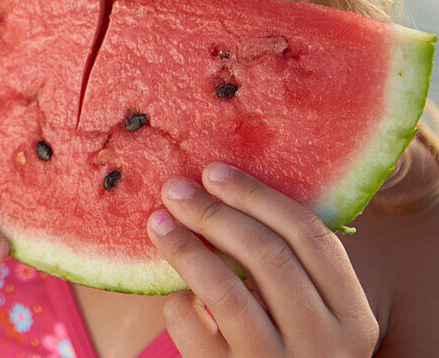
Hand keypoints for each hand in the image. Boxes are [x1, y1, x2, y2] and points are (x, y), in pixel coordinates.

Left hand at [147, 163, 379, 356]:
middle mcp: (324, 344)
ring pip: (226, 291)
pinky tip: (175, 293)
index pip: (312, 237)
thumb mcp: (314, 316)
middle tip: (175, 189)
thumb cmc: (292, 351)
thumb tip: (226, 188)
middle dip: (215, 213)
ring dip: (186, 247)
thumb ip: (291, 268)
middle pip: (268, 256)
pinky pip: (194, 329)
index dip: (259, 197)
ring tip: (157, 221)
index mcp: (353, 317)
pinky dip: (178, 303)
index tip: (215, 171)